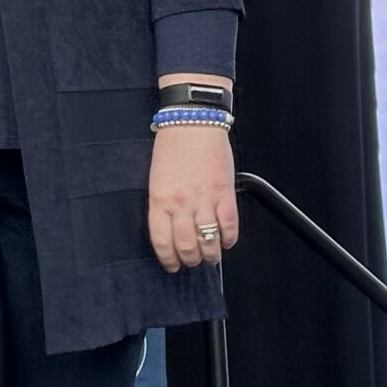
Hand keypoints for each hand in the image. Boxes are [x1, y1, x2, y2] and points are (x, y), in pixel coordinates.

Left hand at [147, 123, 238, 271]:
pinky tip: (227, 242)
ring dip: (210, 255)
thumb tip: (171, 227)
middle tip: (193, 262)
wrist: (193, 122)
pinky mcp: (224, 193)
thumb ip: (163, 203)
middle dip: (190, 260)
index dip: (168, 258)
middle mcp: (181, 203)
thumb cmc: (172, 145)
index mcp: (159, 199)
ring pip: (208, 241)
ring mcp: (204, 199)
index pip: (161, 240)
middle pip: (186, 245)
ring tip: (211, 257)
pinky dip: (229, 238)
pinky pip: (229, 225)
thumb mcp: (157, 177)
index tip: (172, 265)